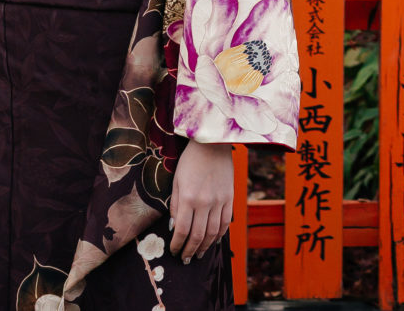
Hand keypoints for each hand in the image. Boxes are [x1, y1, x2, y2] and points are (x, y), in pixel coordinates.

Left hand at [168, 141, 233, 263]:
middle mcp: (205, 202)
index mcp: (188, 198)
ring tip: (198, 255)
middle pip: (197, 235)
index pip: (182, 230)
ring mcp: (220, 201)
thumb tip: (174, 227)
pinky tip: (213, 241)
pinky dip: (219, 235)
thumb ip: (175, 205)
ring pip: (212, 232)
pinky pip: (225, 222)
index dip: (177, 244)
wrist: (213, 144)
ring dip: (204, 247)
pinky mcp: (230, 198)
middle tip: (185, 259)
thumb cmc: (190, 160)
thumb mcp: (176, 180)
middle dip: (190, 250)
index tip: (173, 251)